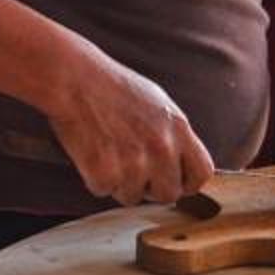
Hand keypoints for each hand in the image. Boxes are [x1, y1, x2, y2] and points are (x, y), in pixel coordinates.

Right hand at [43, 36, 215, 206]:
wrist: (73, 78)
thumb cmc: (111, 86)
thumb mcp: (157, 103)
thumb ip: (172, 134)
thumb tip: (179, 159)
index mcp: (178, 128)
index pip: (202, 173)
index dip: (187, 182)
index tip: (173, 180)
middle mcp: (161, 149)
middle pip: (169, 194)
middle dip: (151, 188)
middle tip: (130, 168)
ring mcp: (134, 164)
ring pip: (132, 196)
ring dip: (119, 182)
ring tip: (105, 151)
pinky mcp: (106, 174)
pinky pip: (103, 191)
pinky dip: (94, 178)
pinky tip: (89, 151)